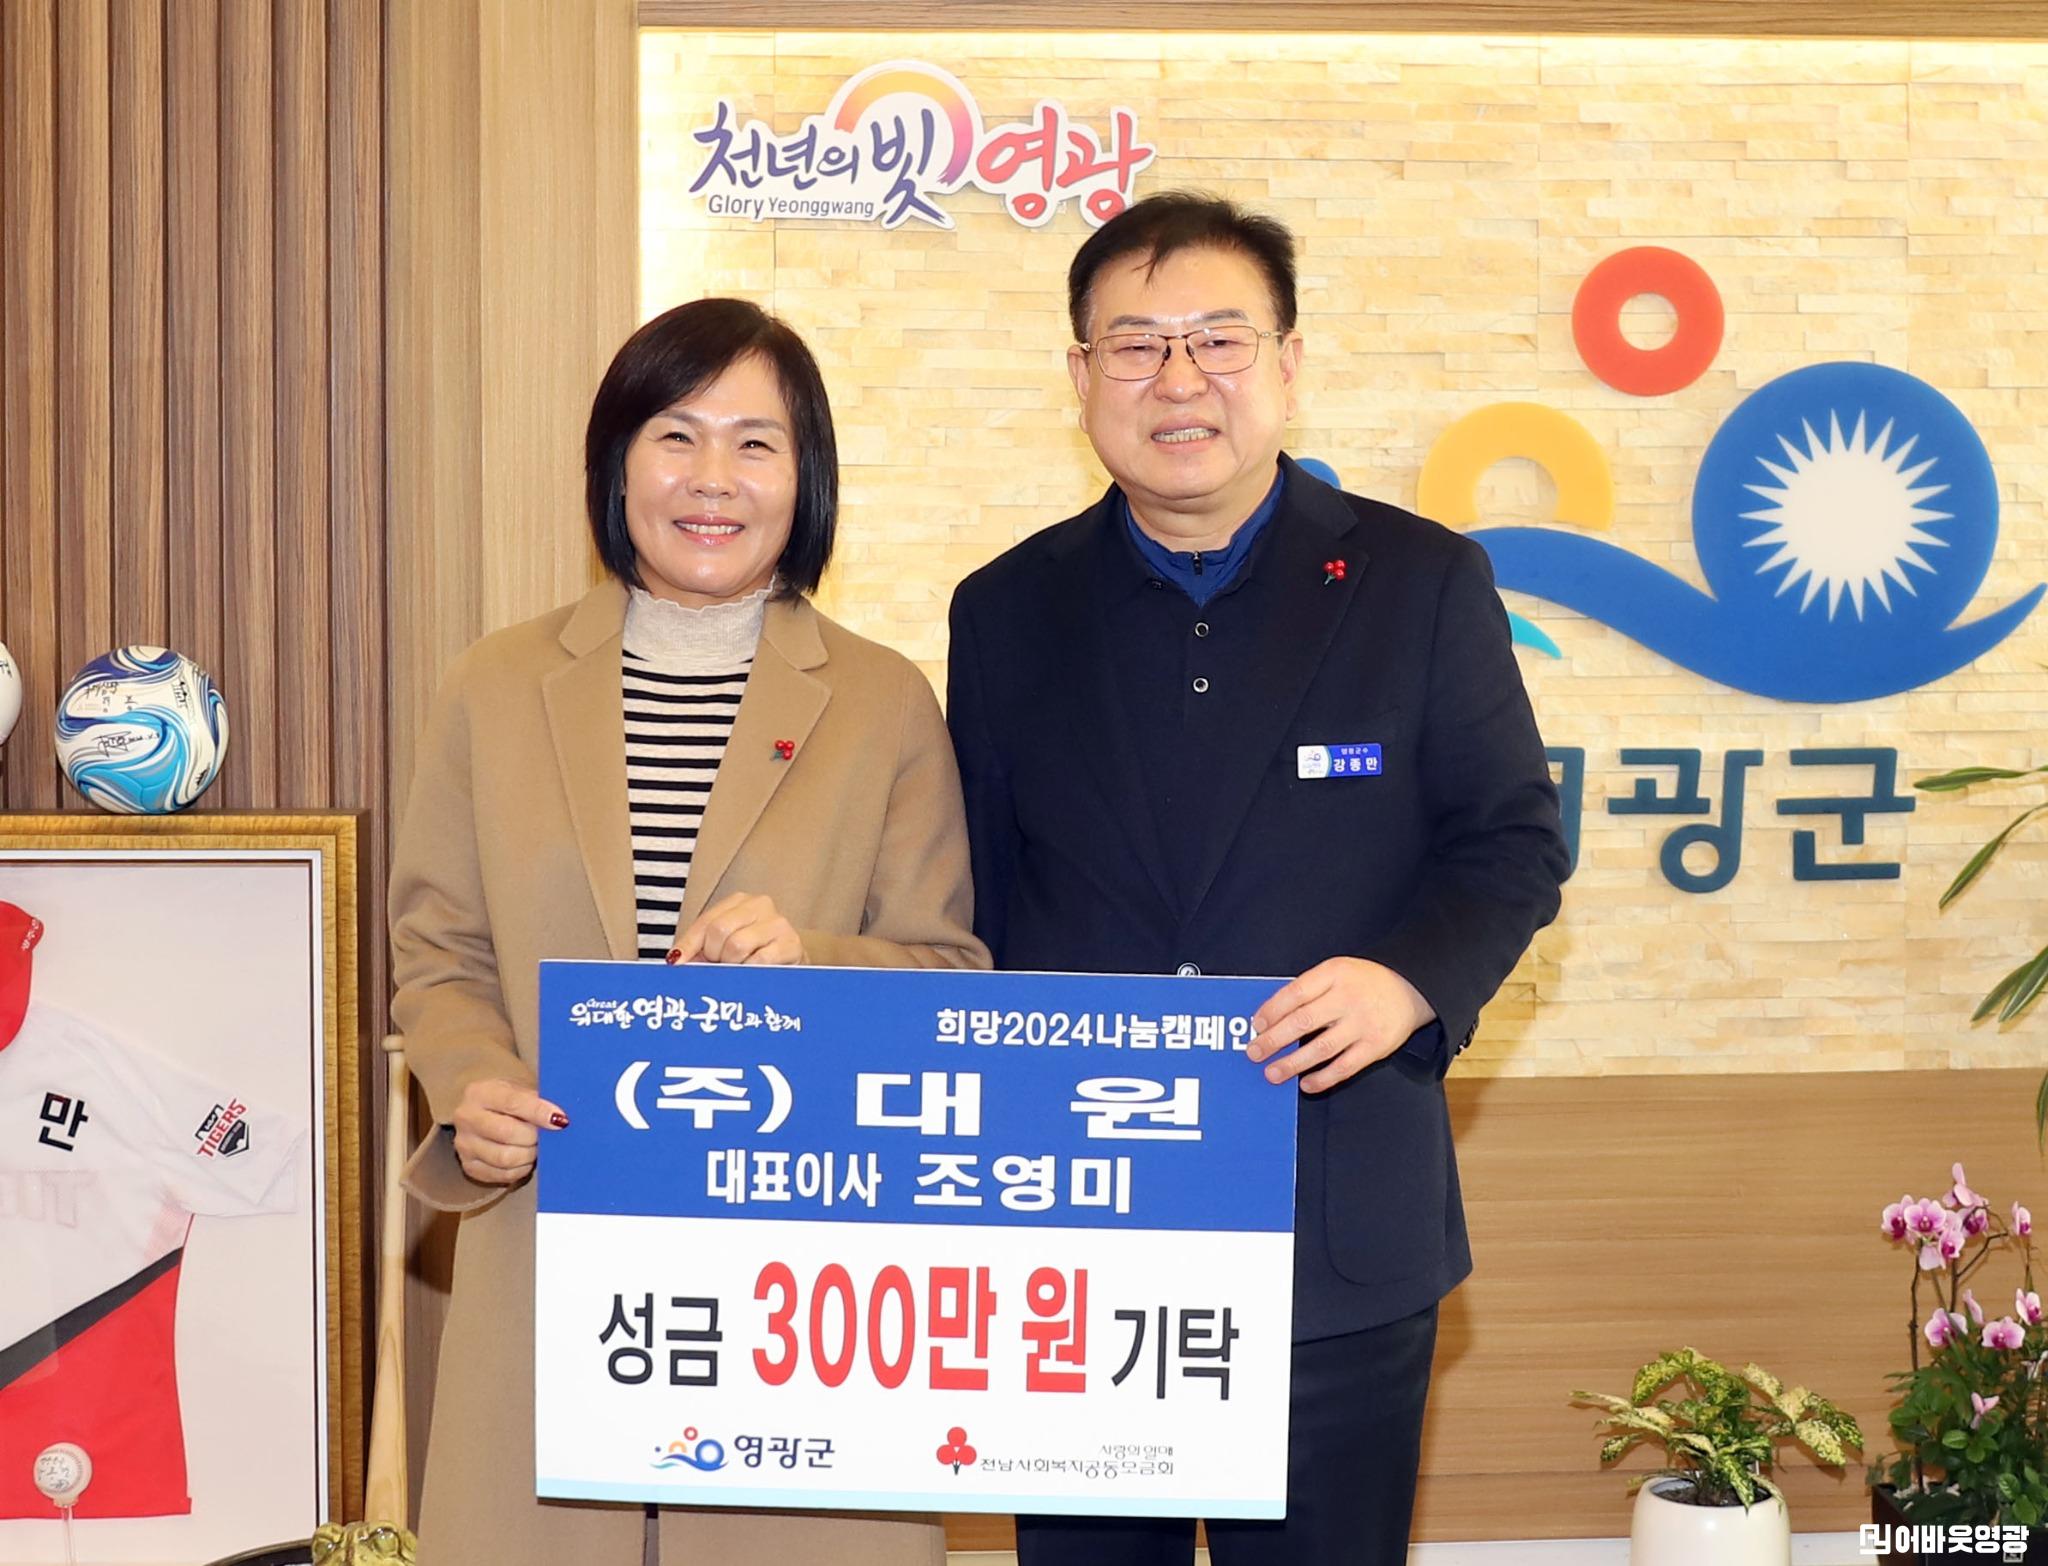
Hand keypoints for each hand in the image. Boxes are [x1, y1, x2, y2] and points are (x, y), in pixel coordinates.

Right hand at [450, 1077, 566, 1185]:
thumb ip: (538, 1100)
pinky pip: (502, 1175)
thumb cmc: (509, 1100)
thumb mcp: (520, 1089)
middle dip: (535, 1138)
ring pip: (505, 1158)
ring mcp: (465, 1144)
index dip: (539, 1112)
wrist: (483, 1113)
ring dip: (529, 1155)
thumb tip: (561, 1119)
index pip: (512, 1102)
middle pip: (507, 1133)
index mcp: (480, 1092)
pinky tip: (526, 1159)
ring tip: (537, 1148)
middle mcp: (467, 1117)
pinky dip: (521, 1169)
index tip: (561, 1121)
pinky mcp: (469, 1166)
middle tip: (549, 1137)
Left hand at [671, 892, 805, 965]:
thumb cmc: (754, 955)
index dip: (688, 945)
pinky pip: (758, 961)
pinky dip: (749, 972)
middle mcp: (759, 905)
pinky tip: (752, 975)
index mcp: (738, 902)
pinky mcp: (791, 944)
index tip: (676, 965)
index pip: (705, 922)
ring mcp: (778, 923)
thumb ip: (698, 950)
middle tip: (721, 966)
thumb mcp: (723, 947)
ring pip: (737, 945)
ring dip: (732, 965)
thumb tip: (674, 961)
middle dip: (714, 955)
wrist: (792, 965)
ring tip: (738, 969)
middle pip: (719, 930)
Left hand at [1247, 958, 1436, 1092]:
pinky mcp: (1376, 1047)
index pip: (1295, 993)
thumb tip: (1271, 1017)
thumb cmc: (1363, 981)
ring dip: (1293, 1063)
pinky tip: (1306, 1084)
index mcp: (1335, 974)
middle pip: (1303, 1021)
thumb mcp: (1336, 971)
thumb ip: (1308, 988)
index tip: (1256, 1025)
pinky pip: (1345, 1067)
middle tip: (1254, 1052)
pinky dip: (1324, 1078)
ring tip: (1272, 1073)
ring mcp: (1363, 1024)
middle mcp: (1348, 998)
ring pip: (1321, 1048)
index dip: (1272, 1010)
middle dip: (1274, 1040)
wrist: (1412, 988)